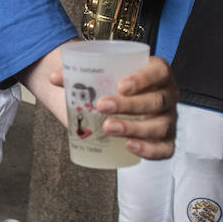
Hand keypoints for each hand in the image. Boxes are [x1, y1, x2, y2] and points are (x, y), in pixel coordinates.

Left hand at [50, 55, 177, 158]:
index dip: (143, 78)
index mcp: (157, 72)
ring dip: (134, 128)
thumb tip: (54, 77)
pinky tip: (129, 146)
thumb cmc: (111, 84)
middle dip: (129, 105)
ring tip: (108, 127)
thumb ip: (79, 72)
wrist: (117, 101)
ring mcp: (168, 119)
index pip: (158, 72)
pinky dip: (149, 150)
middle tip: (102, 106)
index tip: (120, 85)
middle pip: (156, 100)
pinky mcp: (165, 140)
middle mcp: (167, 95)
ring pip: (160, 126)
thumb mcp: (99, 73)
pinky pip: (164, 149)